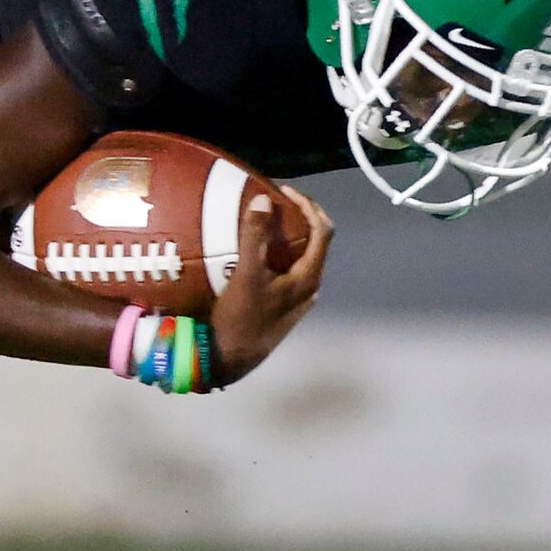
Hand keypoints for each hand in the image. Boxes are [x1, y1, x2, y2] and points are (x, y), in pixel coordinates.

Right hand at [208, 187, 332, 384]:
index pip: (322, 231)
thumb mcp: (246, 275)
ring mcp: (297, 298)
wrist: (227, 359)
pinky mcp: (283, 304)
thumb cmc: (240, 318)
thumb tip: (263, 199)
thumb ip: (255, 236)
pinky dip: (279, 251)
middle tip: (277, 200)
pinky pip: (288, 268)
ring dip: (289, 234)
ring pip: (302, 256)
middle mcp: (309, 287)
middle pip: (316, 242)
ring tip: (266, 218)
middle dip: (301, 216)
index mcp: (308, 278)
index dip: (308, 205)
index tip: (283, 191)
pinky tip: (257, 249)